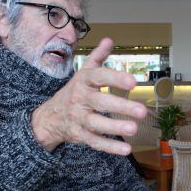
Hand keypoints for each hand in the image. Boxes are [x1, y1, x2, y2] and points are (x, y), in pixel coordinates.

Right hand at [31, 38, 146, 154]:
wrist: (49, 117)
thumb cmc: (73, 92)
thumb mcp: (83, 73)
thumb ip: (97, 57)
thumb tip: (109, 40)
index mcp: (84, 81)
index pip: (99, 76)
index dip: (116, 78)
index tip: (133, 81)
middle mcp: (80, 99)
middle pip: (100, 102)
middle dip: (121, 106)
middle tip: (142, 111)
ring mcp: (79, 118)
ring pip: (97, 123)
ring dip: (115, 127)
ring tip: (134, 129)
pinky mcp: (80, 135)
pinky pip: (95, 142)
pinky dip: (110, 147)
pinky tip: (126, 150)